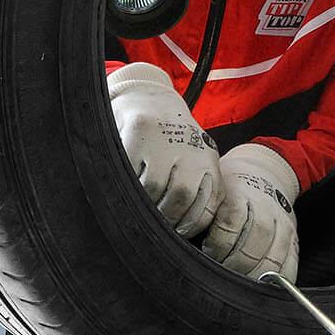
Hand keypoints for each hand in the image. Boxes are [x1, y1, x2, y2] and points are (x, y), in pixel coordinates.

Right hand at [108, 63, 220, 237]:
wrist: (151, 99)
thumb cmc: (173, 142)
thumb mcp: (195, 160)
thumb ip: (198, 189)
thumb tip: (189, 235)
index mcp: (208, 158)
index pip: (207, 203)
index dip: (192, 226)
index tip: (178, 235)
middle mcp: (190, 146)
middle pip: (181, 195)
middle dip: (167, 218)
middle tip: (155, 227)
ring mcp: (164, 138)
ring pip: (153, 187)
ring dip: (144, 205)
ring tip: (140, 209)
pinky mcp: (139, 132)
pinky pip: (131, 171)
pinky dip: (127, 186)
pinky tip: (126, 188)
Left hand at [202, 144, 300, 281]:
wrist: (265, 173)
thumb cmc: (232, 186)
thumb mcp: (215, 187)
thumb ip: (204, 209)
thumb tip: (182, 236)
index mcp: (241, 193)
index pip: (231, 222)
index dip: (218, 244)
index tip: (208, 252)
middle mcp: (266, 208)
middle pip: (254, 242)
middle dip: (234, 264)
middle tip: (220, 272)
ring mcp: (283, 224)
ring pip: (273, 256)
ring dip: (254, 275)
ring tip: (238, 282)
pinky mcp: (293, 237)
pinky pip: (291, 264)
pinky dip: (279, 279)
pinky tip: (263, 285)